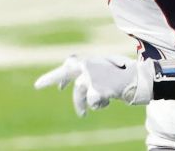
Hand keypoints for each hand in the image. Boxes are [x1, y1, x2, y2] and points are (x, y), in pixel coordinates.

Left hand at [34, 55, 151, 116]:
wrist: (137, 79)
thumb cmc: (123, 73)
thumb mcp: (105, 68)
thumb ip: (90, 72)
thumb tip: (73, 84)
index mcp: (90, 60)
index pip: (69, 64)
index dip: (58, 76)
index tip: (49, 87)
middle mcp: (88, 66)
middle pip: (65, 72)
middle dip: (50, 78)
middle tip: (37, 84)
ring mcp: (91, 77)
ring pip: (79, 95)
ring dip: (81, 105)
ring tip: (83, 114)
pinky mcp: (96, 89)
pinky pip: (93, 103)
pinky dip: (99, 105)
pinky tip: (108, 100)